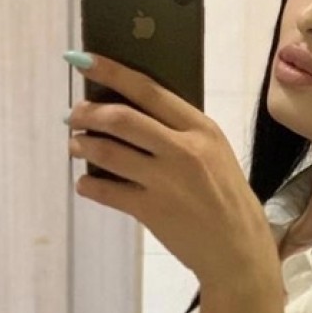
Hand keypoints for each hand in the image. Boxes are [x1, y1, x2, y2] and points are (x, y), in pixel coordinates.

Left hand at [65, 52, 279, 288]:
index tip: (83, 61)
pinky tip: (85, 184)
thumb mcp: (216, 156)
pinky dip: (88, 185)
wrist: (238, 252)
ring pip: (108, 151)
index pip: (149, 91)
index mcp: (202, 129)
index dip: (111, 72)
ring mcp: (166, 181)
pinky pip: (106, 190)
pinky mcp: (151, 210)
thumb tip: (134, 114)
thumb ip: (182, 134)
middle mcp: (183, 150)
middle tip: (73, 115)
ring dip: (82, 145)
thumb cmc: (228, 202)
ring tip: (75, 145)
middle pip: (121, 118)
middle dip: (88, 112)